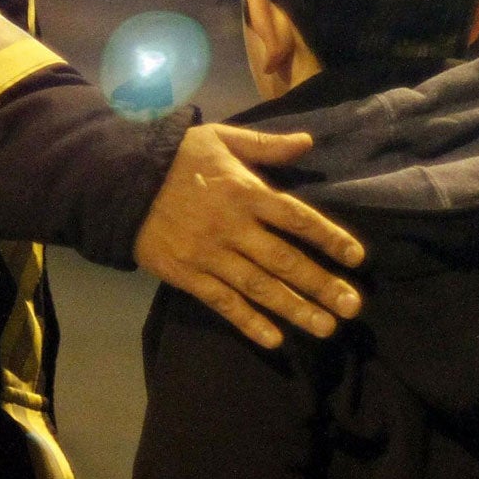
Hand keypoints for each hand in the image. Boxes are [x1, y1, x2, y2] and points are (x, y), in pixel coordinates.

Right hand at [134, 124, 363, 349]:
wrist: (122, 180)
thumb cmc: (178, 157)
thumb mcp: (221, 138)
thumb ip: (265, 145)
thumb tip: (308, 142)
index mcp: (244, 191)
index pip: (296, 217)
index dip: (329, 237)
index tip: (356, 257)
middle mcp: (232, 226)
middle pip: (284, 260)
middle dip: (321, 285)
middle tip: (352, 306)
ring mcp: (209, 254)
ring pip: (259, 287)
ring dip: (294, 309)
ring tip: (326, 328)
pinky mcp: (187, 275)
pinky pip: (223, 303)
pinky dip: (249, 323)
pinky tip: (275, 339)